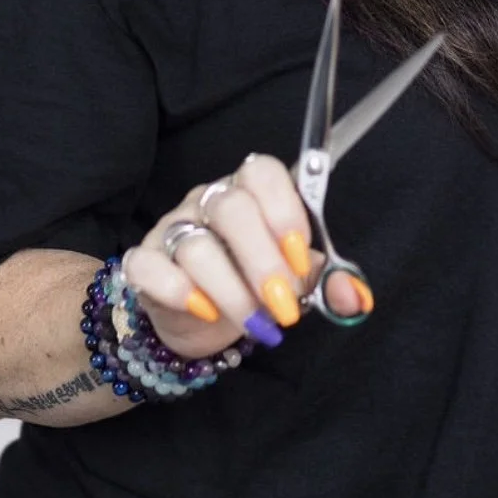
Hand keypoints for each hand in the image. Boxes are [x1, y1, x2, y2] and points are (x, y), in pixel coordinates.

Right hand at [122, 154, 367, 358]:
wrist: (197, 321)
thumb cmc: (252, 286)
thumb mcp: (296, 283)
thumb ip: (330, 284)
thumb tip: (355, 297)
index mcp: (251, 192)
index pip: (263, 173)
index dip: (285, 210)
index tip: (301, 256)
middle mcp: (209, 201)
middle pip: (232, 208)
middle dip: (263, 261)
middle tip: (283, 304)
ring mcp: (173, 228)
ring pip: (196, 245)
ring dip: (231, 291)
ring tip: (255, 324)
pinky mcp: (143, 261)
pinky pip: (149, 265)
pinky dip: (177, 290)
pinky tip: (203, 311)